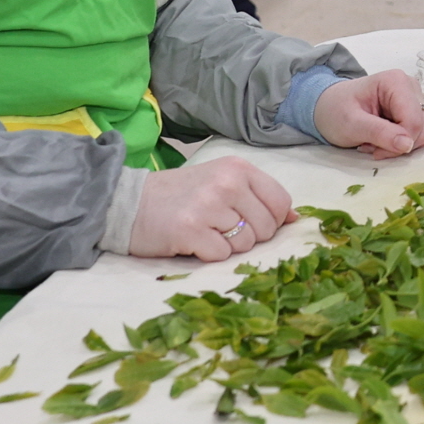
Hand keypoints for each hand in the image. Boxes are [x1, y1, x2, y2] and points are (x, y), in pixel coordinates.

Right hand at [130, 156, 296, 261]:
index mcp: (238, 168)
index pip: (280, 201)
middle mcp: (227, 183)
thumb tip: (294, 217)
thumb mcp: (221, 183)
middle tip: (218, 227)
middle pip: (266, 227)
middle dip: (247, 236)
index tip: (247, 221)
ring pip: (246, 244)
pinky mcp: (190, 230)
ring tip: (203, 231)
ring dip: (227, 246)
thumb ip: (257, 196)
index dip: (270, 220)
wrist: (128, 203)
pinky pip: (221, 255)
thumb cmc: (179, 195)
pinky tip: (191, 241)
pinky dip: (208, 255)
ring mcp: (208, 206)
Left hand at [314, 70, 423, 157]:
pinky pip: (417, 134)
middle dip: (397, 144)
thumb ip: (379, 133)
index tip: (375, 150)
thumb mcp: (351, 124)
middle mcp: (410, 86)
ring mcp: (413, 98)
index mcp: (396, 82)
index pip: (414, 120)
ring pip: (422, 132)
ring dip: (398, 145)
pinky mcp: (412, 110)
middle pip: (420, 127)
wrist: (327, 107)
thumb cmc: (335, 111)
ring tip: (373, 142)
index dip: (400, 141)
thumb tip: (408, 145)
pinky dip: (400, 143)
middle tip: (371, 146)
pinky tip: (380, 140)